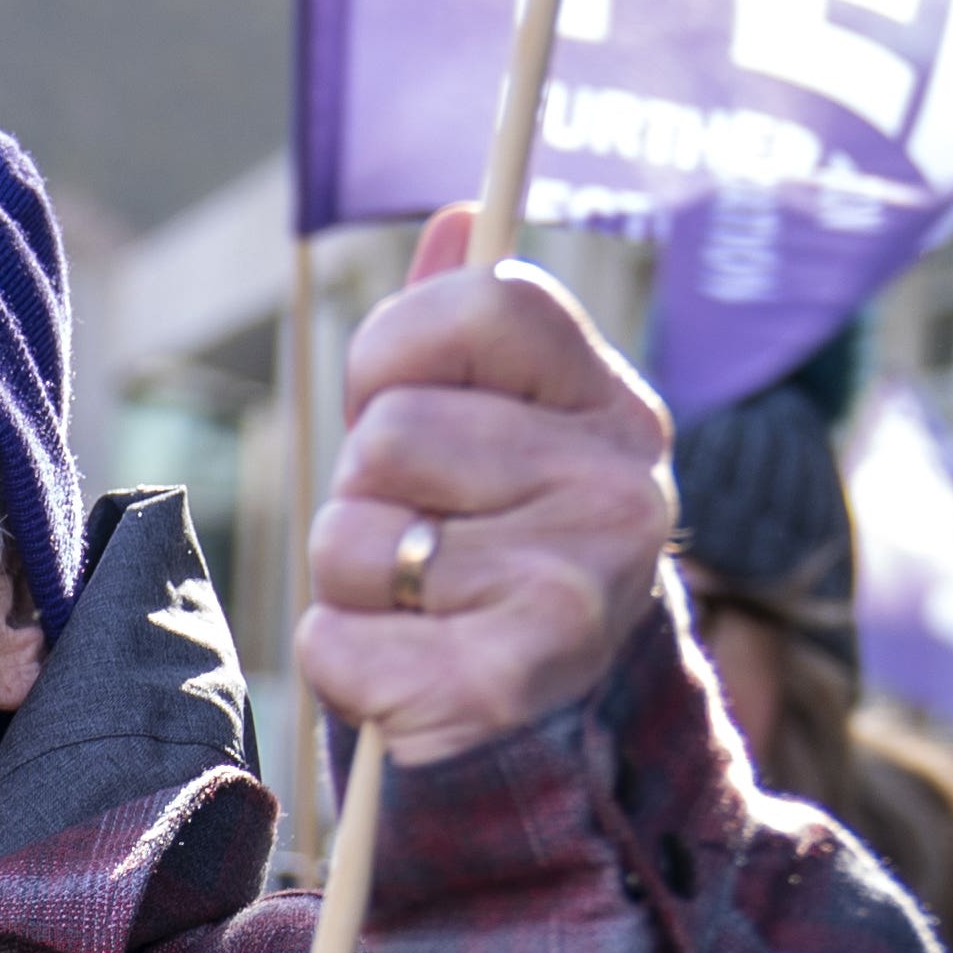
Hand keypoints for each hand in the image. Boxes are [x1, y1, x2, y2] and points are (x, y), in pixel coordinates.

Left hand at [301, 206, 675, 769]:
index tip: (398, 400)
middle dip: (365, 488)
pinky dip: (341, 660)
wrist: (552, 737)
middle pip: (390, 431)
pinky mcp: (504, 687)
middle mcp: (617, 491)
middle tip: (423, 538)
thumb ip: (463, 330)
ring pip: (351, 538)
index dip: (397, 346)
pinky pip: (334, 639)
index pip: (486, 298)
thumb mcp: (488, 432)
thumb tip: (462, 215)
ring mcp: (572, 591)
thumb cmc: (491, 554)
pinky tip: (405, 672)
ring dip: (348, 578)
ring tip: (416, 605)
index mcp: (615, 407)